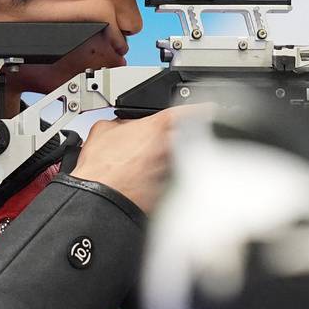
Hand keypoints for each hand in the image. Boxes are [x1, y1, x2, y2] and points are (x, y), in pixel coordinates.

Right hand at [68, 107, 196, 212]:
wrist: (98, 199)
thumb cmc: (100, 169)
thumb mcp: (103, 130)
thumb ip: (122, 122)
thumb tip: (124, 125)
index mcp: (156, 129)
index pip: (188, 112)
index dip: (201, 109)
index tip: (210, 110)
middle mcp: (170, 148)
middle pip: (190, 137)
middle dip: (186, 138)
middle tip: (175, 142)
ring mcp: (172, 170)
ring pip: (183, 161)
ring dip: (176, 161)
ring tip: (153, 167)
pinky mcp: (171, 191)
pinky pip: (175, 182)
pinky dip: (168, 181)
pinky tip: (148, 184)